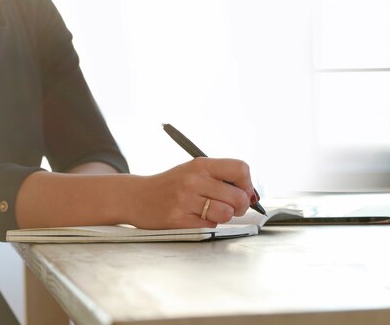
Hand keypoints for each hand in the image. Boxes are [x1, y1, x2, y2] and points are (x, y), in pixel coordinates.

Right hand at [127, 158, 254, 228]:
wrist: (137, 197)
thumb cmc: (173, 185)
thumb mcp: (194, 171)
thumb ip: (221, 178)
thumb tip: (252, 196)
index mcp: (201, 164)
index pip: (240, 169)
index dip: (247, 183)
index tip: (244, 190)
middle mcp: (194, 180)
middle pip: (238, 196)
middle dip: (241, 205)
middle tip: (233, 206)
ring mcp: (185, 200)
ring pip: (226, 213)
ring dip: (224, 216)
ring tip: (213, 211)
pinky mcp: (179, 220)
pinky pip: (210, 225)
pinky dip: (209, 224)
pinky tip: (197, 217)